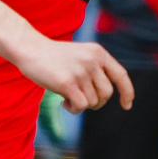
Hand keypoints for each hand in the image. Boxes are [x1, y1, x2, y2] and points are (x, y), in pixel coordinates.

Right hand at [16, 38, 132, 113]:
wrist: (30, 49)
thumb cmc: (54, 57)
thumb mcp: (81, 55)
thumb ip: (95, 69)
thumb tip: (105, 97)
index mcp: (98, 52)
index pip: (120, 75)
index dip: (127, 92)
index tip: (127, 105)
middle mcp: (92, 60)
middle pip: (106, 93)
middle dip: (97, 102)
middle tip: (81, 99)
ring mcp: (80, 71)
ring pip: (93, 102)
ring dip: (81, 105)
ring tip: (68, 96)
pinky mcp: (67, 83)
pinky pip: (81, 106)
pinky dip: (74, 109)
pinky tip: (64, 102)